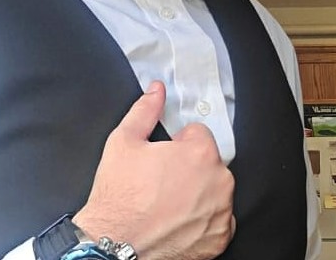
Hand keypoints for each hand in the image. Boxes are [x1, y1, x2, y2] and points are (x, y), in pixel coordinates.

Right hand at [73, 81, 234, 259]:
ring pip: (214, 189)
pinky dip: (202, 217)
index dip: (177, 142)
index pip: (199, 133)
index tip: (163, 156)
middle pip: (209, 160)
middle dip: (189, 165)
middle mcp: (219, 183)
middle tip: (160, 177)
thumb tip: (157, 90)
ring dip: (197, 190)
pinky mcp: (219, 239)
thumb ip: (146, 109)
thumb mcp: (124, 140)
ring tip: (166, 200)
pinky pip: (218, 218)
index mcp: (200, 154)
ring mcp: (222, 214)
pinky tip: (177, 218)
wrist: (114, 244)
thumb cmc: (120, 194)